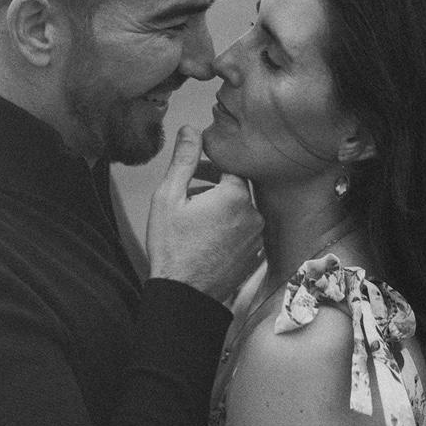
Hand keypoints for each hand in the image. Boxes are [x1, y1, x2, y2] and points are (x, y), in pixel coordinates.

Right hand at [145, 126, 263, 304]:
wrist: (184, 295)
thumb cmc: (173, 249)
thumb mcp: (169, 196)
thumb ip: (184, 160)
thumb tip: (191, 130)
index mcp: (236, 196)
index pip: (229, 166)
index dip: (208, 165)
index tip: (192, 170)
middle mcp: (253, 215)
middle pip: (236, 188)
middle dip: (213, 186)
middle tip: (188, 192)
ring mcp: (256, 238)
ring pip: (240, 211)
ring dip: (220, 208)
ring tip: (193, 217)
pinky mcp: (254, 256)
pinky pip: (243, 232)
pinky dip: (227, 229)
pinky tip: (205, 237)